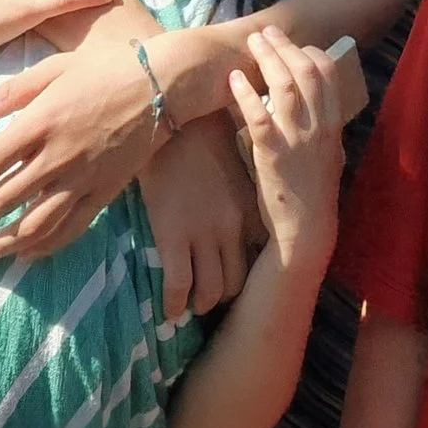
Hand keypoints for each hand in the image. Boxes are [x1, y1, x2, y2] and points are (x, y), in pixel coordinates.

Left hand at [0, 37, 160, 260]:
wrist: (162, 83)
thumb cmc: (105, 67)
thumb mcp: (53, 68)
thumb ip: (10, 94)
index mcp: (41, 123)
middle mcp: (58, 157)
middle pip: (3, 200)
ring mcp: (83, 179)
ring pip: (34, 226)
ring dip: (1, 244)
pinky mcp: (105, 192)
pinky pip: (71, 228)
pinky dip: (45, 246)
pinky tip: (26, 253)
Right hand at [139, 112, 260, 320]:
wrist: (174, 117)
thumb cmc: (202, 133)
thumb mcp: (235, 163)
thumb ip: (241, 190)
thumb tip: (239, 207)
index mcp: (250, 207)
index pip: (259, 256)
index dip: (248, 271)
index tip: (237, 278)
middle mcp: (232, 227)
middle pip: (237, 281)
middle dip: (224, 296)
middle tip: (210, 299)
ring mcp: (203, 234)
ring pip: (210, 291)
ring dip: (200, 304)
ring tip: (189, 307)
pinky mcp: (173, 236)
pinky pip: (178, 285)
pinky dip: (174, 304)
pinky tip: (168, 310)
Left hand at [228, 27, 349, 276]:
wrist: (305, 231)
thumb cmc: (313, 193)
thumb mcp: (328, 154)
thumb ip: (322, 127)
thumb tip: (312, 103)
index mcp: (332, 124)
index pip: (328, 73)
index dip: (310, 52)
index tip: (293, 46)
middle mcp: (318, 126)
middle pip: (305, 71)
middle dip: (285, 46)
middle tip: (267, 32)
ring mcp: (296, 139)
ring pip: (285, 85)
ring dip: (267, 59)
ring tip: (252, 43)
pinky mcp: (271, 154)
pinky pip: (258, 116)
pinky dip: (245, 94)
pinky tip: (234, 79)